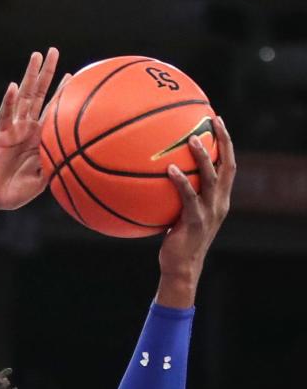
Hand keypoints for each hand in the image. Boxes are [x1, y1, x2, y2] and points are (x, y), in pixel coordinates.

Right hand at [0, 48, 62, 211]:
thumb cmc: (12, 193)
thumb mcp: (39, 183)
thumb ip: (53, 169)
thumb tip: (71, 159)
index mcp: (38, 140)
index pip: (53, 111)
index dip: (61, 94)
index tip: (74, 76)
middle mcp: (26, 129)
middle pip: (38, 95)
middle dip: (47, 73)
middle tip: (54, 51)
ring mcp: (13, 130)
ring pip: (23, 97)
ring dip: (30, 76)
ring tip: (36, 55)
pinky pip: (4, 115)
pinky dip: (8, 101)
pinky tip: (12, 86)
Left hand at [158, 115, 234, 304]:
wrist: (181, 269)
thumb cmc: (177, 242)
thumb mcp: (181, 215)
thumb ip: (179, 196)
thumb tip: (159, 175)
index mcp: (219, 199)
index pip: (228, 165)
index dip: (226, 143)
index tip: (218, 121)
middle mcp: (219, 203)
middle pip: (227, 165)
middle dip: (223, 141)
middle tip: (213, 120)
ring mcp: (209, 213)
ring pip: (211, 179)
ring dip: (202, 158)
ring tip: (191, 140)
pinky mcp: (196, 223)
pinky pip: (189, 198)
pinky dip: (180, 182)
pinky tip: (169, 169)